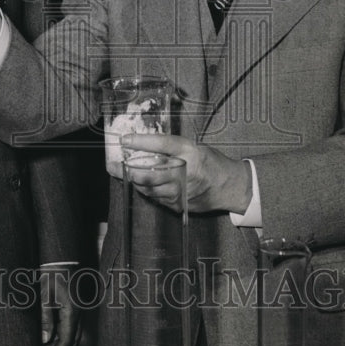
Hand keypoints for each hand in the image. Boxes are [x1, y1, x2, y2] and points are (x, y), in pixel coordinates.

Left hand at [39, 265, 81, 345]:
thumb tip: (46, 339)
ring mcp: (77, 311)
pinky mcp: (73, 307)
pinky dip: (60, 334)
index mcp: (72, 312)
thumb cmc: (52, 273)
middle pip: (71, 342)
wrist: (61, 258)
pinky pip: (69, 326)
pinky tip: (47, 334)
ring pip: (71, 335)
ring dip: (58, 344)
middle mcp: (78, 314)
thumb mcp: (45, 295)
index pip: (65, 342)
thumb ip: (46, 317)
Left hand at [120, 133, 251, 214]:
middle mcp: (184, 172)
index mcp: (189, 152)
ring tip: (127, 173)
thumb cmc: (210, 162)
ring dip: (135, 181)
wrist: (229, 186)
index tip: (125, 140)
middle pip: (148, 173)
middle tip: (115, 165)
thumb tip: (143, 144)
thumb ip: (172, 147)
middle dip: (128, 170)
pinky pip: (156, 198)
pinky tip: (144, 184)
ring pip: (148, 188)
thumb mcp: (194, 147)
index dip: (141, 141)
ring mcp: (181, 192)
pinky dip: (147, 190)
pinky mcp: (179, 205)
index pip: (162, 144)